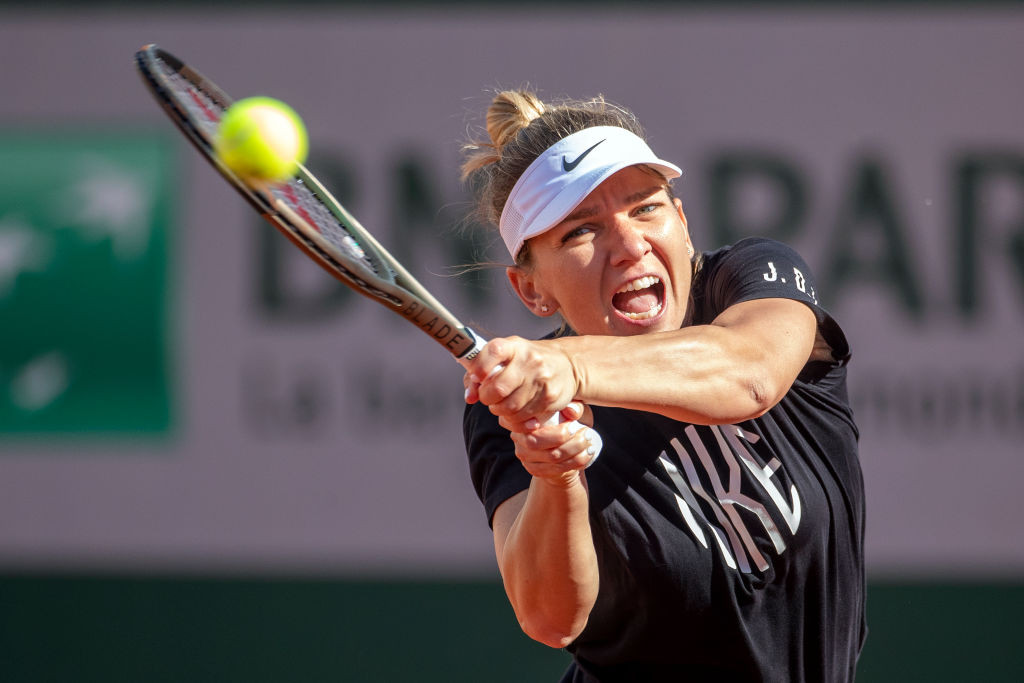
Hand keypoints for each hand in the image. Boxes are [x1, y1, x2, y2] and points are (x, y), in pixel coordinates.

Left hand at [463, 336, 578, 425]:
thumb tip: (470, 396)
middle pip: (498, 389)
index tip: (477, 376)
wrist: (568, 365)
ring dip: (500, 411)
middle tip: (489, 397)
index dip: (479, 367)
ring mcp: (542, 380)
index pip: (493, 351)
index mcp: (515, 346)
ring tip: (503, 405)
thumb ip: (481, 371)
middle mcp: (530, 360)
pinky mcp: (550, 399)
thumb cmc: (528, 361)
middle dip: (487, 398)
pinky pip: (523, 419)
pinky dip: (514, 421)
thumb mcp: (507, 356)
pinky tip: (516, 413)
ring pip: (509, 408)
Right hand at [499, 402, 598, 480]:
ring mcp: (524, 456)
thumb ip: (575, 405)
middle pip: (537, 442)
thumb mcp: (573, 410)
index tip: (573, 425)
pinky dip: (574, 463)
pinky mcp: (534, 470)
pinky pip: (555, 469)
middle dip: (565, 439)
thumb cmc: (567, 420)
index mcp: (522, 418)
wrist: (564, 446)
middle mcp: (518, 437)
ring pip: (550, 457)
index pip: (530, 424)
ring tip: (590, 444)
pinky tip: (586, 456)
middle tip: (587, 434)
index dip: (550, 427)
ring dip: (574, 452)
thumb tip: (571, 411)